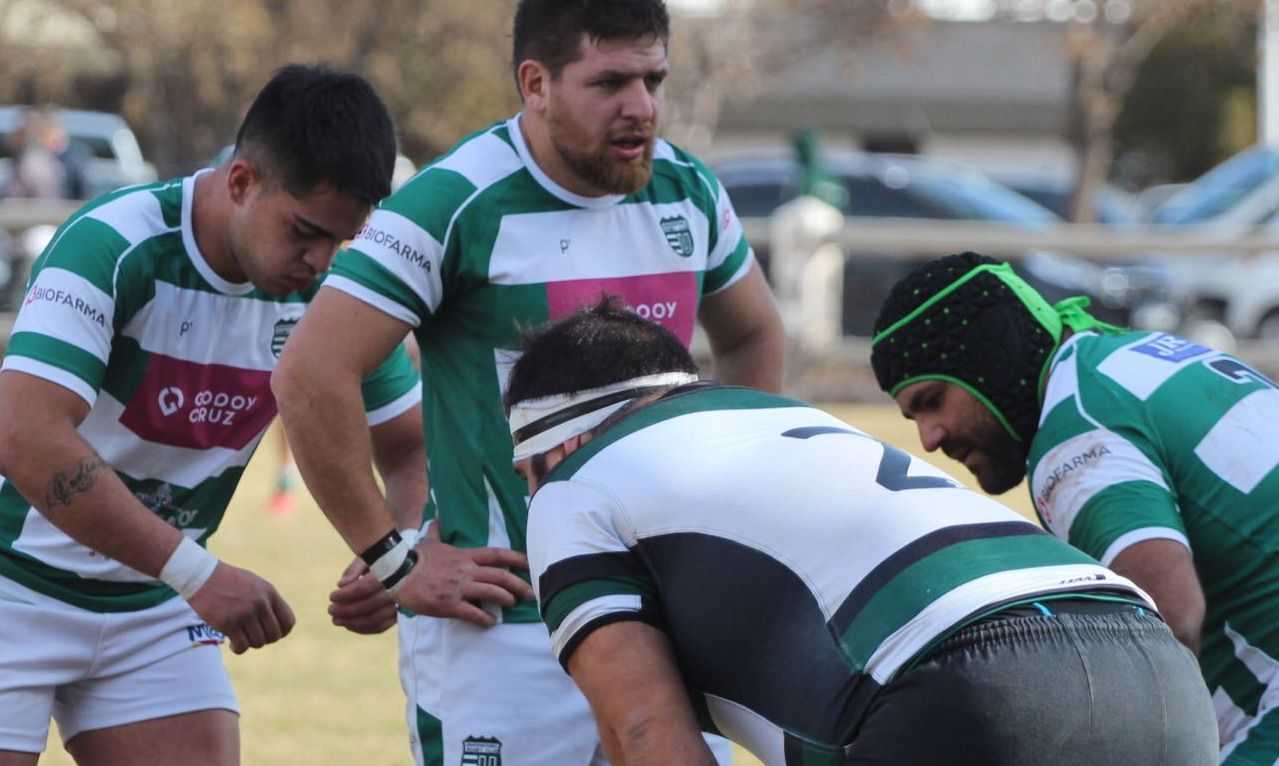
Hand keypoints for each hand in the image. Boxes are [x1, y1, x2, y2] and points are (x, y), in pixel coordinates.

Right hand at [187, 562, 295, 654]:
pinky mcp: (227, 623)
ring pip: (258, 642)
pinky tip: (232, 643)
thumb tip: (280, 626)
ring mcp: (244, 613)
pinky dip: (238, 649)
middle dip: (264, 640)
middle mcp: (260, 603)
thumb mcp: (255, 584)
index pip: (288, 622)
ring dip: (250, 643)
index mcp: (269, 592)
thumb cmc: (229, 581)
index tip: (270, 632)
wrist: (201, 576)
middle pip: (274, 635)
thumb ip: (268, 601)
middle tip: (253, 635)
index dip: (282, 632)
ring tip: (241, 637)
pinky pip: (241, 646)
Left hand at [328, 556, 397, 634]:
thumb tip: (341, 584)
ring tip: (336, 620)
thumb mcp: (369, 557)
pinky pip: (381, 627)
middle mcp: (397, 590)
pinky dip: (363, 629)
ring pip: (375, 619)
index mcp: (389, 573)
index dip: (345, 595)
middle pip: (369, 606)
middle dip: (346, 610)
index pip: (363, 588)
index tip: (331, 596)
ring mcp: (399, 605)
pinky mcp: (398, 615)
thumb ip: (354, 568)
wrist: (407, 566)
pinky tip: (349, 626)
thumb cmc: (383, 560)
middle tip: (330, 610)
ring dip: (353, 622)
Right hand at [394, 536, 533, 626]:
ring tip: (512, 604)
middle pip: (501, 576)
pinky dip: (484, 619)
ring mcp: (459, 588)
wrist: (398, 572)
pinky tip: (490, 622)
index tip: (530, 564)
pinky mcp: (449, 605)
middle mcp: (466, 571)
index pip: (497, 554)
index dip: (517, 558)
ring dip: (505, 599)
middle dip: (519, 585)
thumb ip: (436, 531)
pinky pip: (473, 613)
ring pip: (491, 593)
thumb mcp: (429, 541)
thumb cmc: (415, 557)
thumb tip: (434, 518)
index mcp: (465, 556)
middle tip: (531, 593)